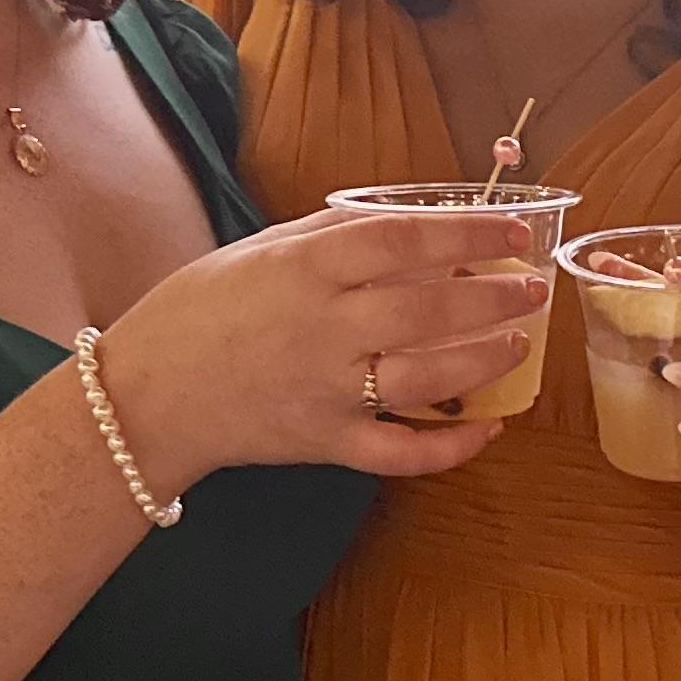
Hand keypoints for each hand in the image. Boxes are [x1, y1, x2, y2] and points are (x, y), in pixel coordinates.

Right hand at [97, 206, 546, 489]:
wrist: (149, 392)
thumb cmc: (203, 309)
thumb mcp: (262, 250)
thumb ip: (333, 238)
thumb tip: (412, 228)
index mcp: (304, 271)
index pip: (401, 242)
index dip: (466, 235)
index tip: (512, 231)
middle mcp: (322, 330)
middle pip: (427, 311)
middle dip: (493, 299)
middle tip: (532, 289)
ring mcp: (327, 392)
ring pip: (426, 380)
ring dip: (484, 361)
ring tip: (518, 342)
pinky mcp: (326, 444)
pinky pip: (400, 453)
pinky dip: (449, 447)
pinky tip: (487, 427)